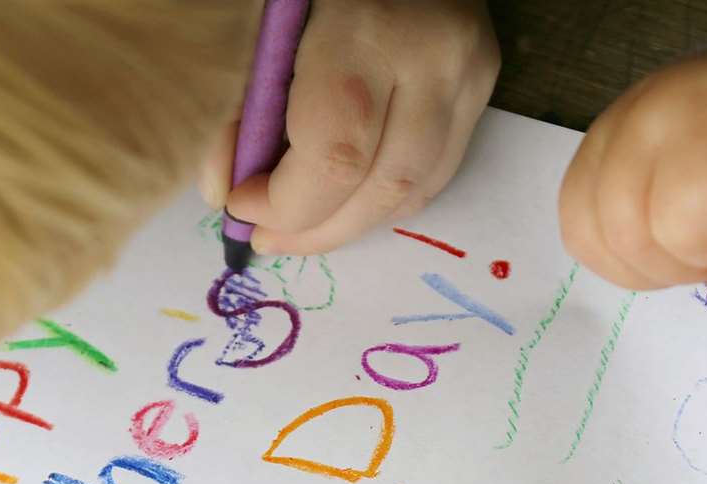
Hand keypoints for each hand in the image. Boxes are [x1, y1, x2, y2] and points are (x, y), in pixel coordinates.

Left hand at [203, 0, 498, 254]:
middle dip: (316, 229)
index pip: (335, 156)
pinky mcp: (483, 84)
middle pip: (380, 187)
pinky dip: (384, 197)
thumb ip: (238, 103)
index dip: (286, 202)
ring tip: (301, 229)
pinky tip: (345, 198)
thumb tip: (223, 190)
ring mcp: (469, 74)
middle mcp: (433, 58)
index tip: (241, 205)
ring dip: (352, 224)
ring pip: (415, 189)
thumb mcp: (264, 20)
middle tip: (267, 239)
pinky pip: (436, 169)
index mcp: (369, 31)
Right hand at [559, 48, 706, 316]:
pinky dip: (619, 250)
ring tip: (698, 227)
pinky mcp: (590, 152)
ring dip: (650, 261)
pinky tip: (661, 231)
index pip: (685, 230)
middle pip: (630, 239)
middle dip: (688, 259)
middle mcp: (641, 119)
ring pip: (593, 240)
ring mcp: (607, 132)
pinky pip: (578, 229)